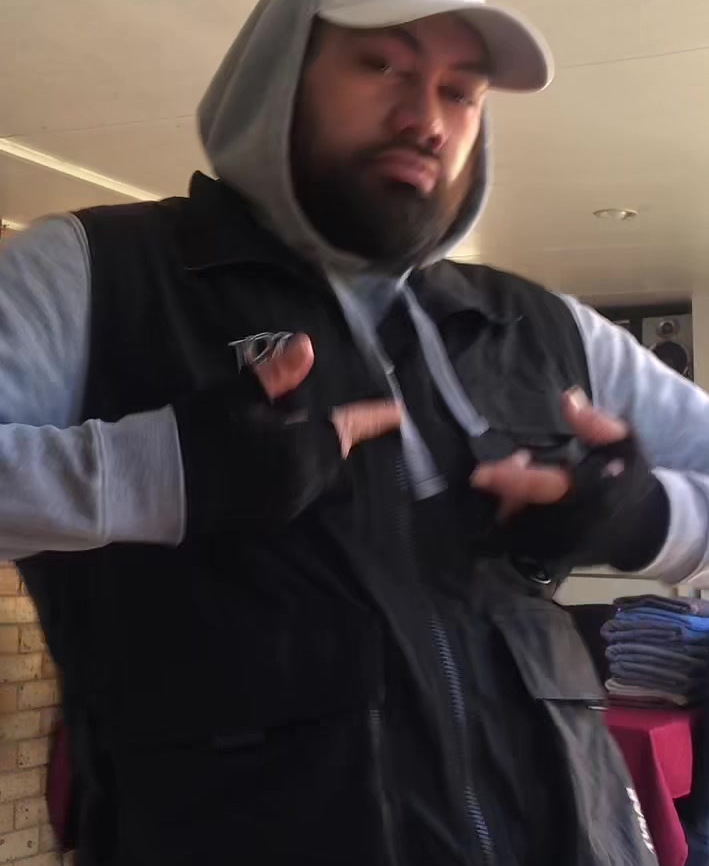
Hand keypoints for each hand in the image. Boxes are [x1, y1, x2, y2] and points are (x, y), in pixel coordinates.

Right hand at [175, 333, 401, 536]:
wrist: (155, 483)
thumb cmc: (199, 431)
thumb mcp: (237, 396)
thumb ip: (277, 375)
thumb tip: (307, 346)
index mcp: (301, 453)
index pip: (346, 431)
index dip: (372, 419)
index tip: (398, 413)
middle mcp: (300, 485)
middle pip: (333, 459)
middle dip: (334, 437)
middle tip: (325, 417)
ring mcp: (282, 507)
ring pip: (314, 478)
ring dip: (310, 455)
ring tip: (288, 432)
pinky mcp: (262, 519)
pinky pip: (294, 491)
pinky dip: (293, 472)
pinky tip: (270, 458)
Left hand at [470, 389, 668, 573]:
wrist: (644, 530)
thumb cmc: (629, 479)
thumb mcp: (624, 445)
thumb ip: (597, 423)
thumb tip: (568, 397)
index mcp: (592, 494)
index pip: (543, 487)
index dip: (509, 479)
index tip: (482, 471)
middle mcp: (574, 525)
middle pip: (521, 511)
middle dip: (503, 491)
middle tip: (498, 470)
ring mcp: (564, 547)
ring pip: (516, 531)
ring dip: (503, 507)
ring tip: (506, 486)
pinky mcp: (554, 560)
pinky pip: (519, 545)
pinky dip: (508, 524)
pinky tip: (511, 504)